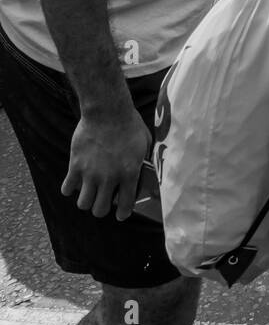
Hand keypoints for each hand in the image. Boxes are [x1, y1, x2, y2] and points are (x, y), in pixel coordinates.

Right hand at [62, 105, 150, 220]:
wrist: (107, 110)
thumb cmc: (129, 124)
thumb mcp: (144, 144)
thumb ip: (142, 163)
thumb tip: (144, 173)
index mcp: (129, 174)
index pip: (124, 206)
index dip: (122, 213)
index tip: (120, 214)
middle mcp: (109, 178)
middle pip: (99, 210)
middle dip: (101, 208)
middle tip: (103, 199)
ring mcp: (90, 173)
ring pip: (83, 203)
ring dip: (86, 200)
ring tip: (89, 191)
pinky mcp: (75, 165)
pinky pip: (67, 188)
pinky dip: (70, 188)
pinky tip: (75, 182)